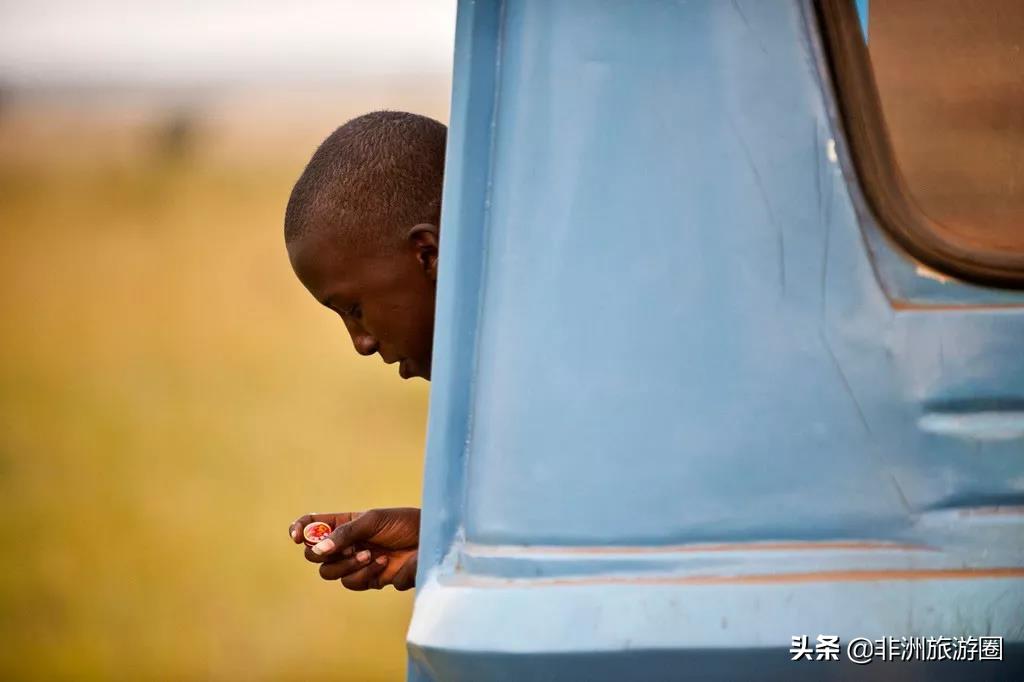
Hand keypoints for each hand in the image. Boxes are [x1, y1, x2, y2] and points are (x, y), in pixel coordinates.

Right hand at [288, 508, 419, 590]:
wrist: (429, 540)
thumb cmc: (403, 523)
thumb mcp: (372, 520)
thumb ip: (344, 533)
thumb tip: (318, 550)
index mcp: (343, 523)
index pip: (312, 526)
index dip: (300, 530)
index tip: (297, 537)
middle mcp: (345, 544)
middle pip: (314, 555)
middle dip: (324, 554)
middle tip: (345, 548)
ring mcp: (355, 563)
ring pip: (330, 573)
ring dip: (348, 565)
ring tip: (370, 554)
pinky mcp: (368, 579)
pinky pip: (352, 583)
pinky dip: (365, 574)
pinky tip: (383, 563)